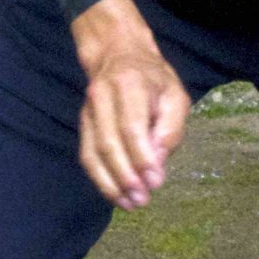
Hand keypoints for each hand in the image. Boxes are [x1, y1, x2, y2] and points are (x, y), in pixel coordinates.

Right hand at [71, 0, 189, 209]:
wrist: (118, 54)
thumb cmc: (153, 79)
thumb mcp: (175, 96)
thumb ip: (170, 129)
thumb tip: (157, 164)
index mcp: (130, 84)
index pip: (132, 126)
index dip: (142, 157)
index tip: (155, 182)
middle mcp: (102, 95)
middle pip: (109, 143)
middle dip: (126, 177)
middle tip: (143, 200)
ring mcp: (88, 110)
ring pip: (93, 152)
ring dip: (111, 183)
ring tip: (130, 204)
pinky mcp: (83, 123)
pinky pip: (87, 155)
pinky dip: (99, 179)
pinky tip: (116, 195)